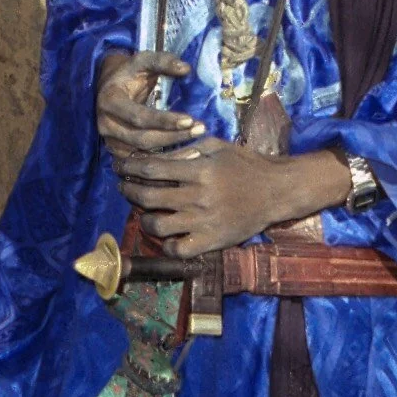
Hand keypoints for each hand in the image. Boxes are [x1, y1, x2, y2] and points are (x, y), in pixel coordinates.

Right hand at [96, 51, 205, 157]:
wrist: (110, 86)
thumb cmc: (130, 72)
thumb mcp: (143, 60)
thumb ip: (163, 61)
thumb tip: (185, 68)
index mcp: (110, 101)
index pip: (139, 117)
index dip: (164, 120)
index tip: (190, 120)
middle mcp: (106, 125)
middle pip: (143, 139)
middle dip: (173, 137)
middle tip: (200, 130)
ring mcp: (110, 141)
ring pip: (143, 155)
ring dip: (171, 153)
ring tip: (198, 147)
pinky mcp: (117, 152)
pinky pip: (142, 162)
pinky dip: (163, 162)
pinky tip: (184, 157)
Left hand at [115, 137, 350, 256]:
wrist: (276, 191)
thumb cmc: (245, 164)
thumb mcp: (216, 147)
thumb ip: (186, 151)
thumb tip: (156, 157)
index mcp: (200, 171)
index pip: (153, 169)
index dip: (130, 167)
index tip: (120, 166)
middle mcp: (199, 197)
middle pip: (148, 197)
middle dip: (129, 190)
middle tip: (124, 187)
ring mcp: (204, 222)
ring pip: (158, 226)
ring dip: (144, 219)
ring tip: (145, 213)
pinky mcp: (212, 241)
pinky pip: (179, 249)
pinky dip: (167, 244)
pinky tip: (168, 236)